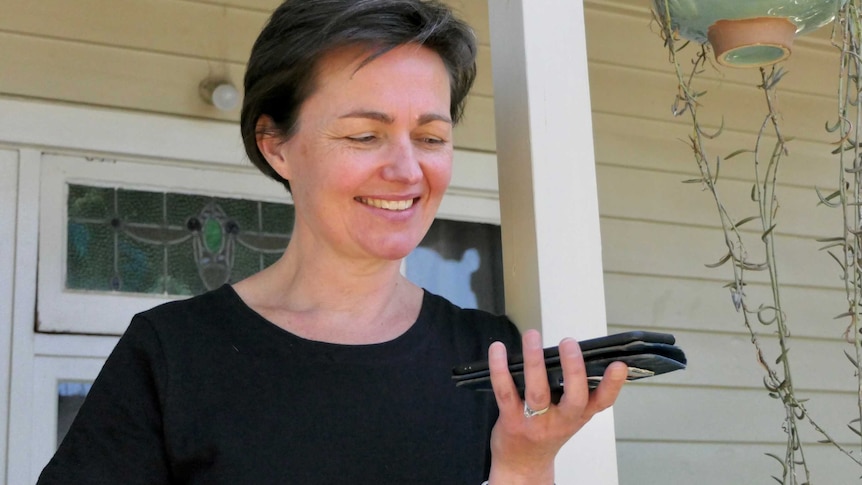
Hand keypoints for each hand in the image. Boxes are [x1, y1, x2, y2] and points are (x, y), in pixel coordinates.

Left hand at [486, 329, 627, 484]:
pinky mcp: (511, 420)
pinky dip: (500, 368)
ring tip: (533, 336)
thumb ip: (575, 390)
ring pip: (537, 391)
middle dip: (573, 368)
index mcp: (579, 415)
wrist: (521, 465)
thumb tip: (573, 350)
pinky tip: (498, 349)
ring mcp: (535, 422)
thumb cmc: (546, 433)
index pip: (602, 402)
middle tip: (569, 342)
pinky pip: (505, 391)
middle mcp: (561, 420)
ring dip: (534, 361)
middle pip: (573, 397)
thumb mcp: (569, 416)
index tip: (619, 365)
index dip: (613, 384)